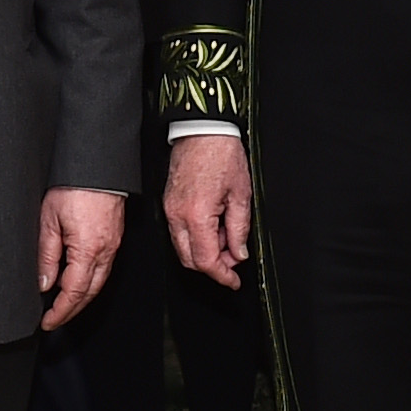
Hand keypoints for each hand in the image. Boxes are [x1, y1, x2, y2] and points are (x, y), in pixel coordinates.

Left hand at [35, 189, 124, 328]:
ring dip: (82, 298)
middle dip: (72, 311)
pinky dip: (90, 281)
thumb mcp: (49, 221)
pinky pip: (104, 268)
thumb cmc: (74, 186)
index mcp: (88, 250)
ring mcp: (113, 245)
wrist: (97, 165)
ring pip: (99, 282)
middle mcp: (105, 251)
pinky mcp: (115, 237)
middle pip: (90, 293)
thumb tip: (44, 283)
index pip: (73, 293)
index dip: (60, 312)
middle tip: (55, 319)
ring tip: (64, 304)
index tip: (48, 321)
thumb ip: (46, 255)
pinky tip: (78, 280)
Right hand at [165, 138, 254, 286]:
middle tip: (234, 257)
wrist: (203, 129)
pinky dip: (197, 237)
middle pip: (190, 260)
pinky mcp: (168, 203)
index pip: (206, 260)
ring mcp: (170, 209)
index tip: (233, 280)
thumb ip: (239, 229)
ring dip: (205, 251)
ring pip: (183, 248)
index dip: (222, 275)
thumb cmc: (222, 154)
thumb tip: (238, 252)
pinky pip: (179, 232)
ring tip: (227, 236)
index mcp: (197, 215)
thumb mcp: (241, 195)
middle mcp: (178, 215)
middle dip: (213, 265)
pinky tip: (214, 225)